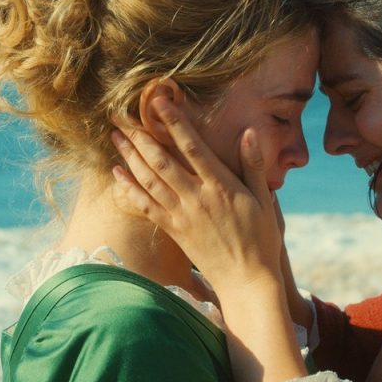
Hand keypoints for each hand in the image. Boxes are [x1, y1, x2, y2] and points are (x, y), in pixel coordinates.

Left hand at [110, 97, 282, 298]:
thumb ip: (254, 166)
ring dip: (130, 156)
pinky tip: (117, 174)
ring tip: (116, 136)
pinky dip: (129, 189)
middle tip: (121, 115)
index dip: (175, 123)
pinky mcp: (174, 230)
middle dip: (140, 136)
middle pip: (162, 161)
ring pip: (149, 180)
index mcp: (221, 186)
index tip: (160, 102)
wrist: (246, 280)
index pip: (193, 147)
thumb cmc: (260, 239)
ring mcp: (182, 215)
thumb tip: (249, 134)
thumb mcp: (265, 200)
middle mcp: (197, 198)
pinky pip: (146, 206)